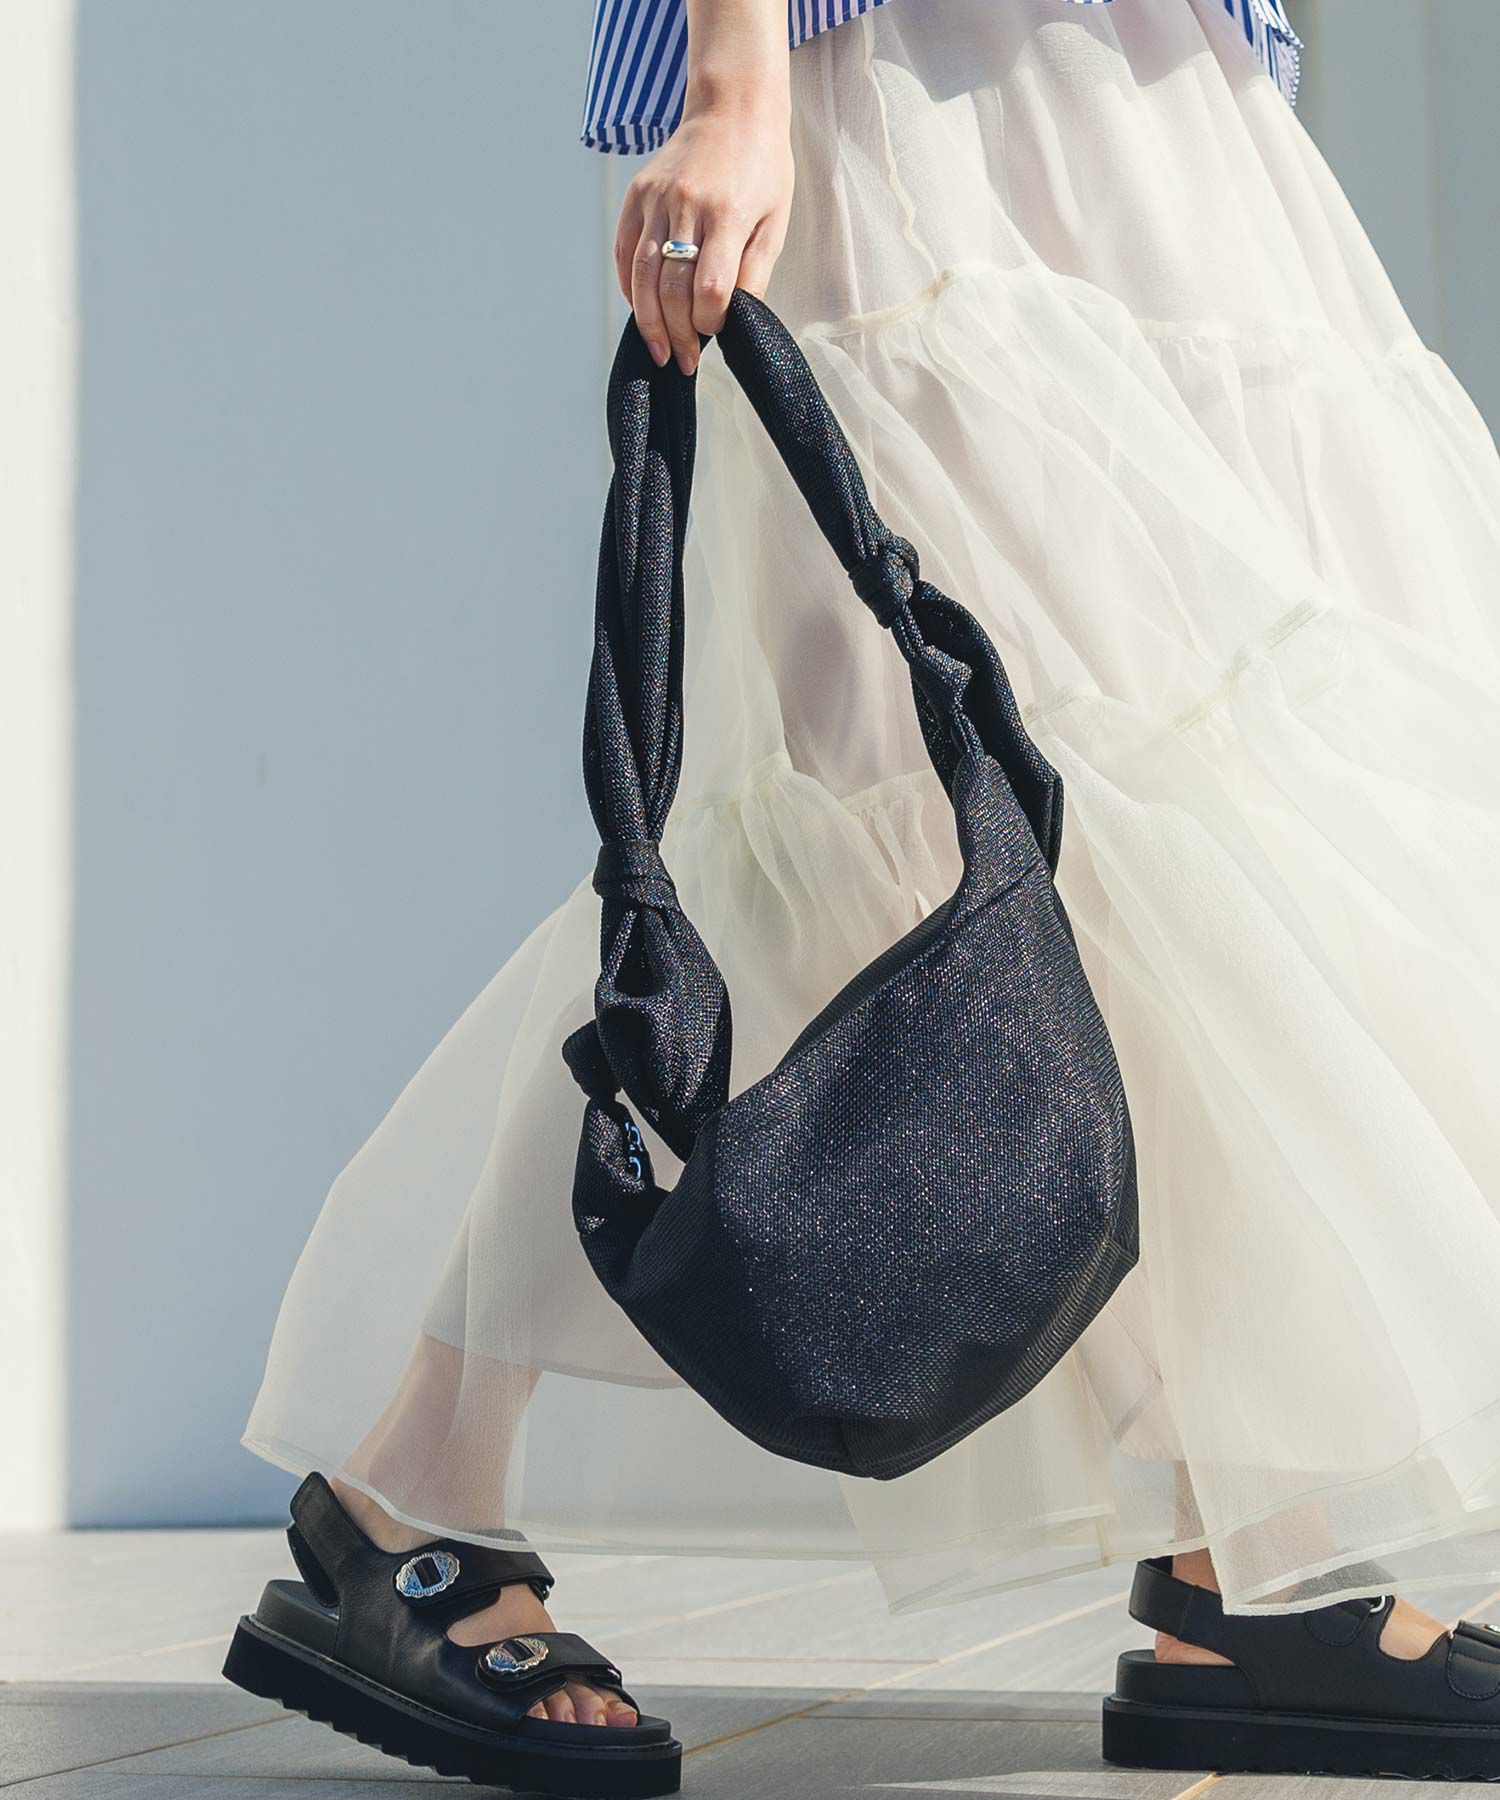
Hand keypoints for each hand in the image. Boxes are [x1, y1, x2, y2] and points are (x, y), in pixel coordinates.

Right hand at [614, 102, 793, 376]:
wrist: (733, 108)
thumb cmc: (762, 168)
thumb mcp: (775, 220)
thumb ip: (755, 272)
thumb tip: (736, 319)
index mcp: (727, 213)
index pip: (709, 286)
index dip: (708, 322)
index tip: (713, 335)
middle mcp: (687, 204)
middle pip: (670, 287)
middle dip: (677, 334)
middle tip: (684, 361)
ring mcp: (657, 198)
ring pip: (642, 275)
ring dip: (649, 322)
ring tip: (660, 350)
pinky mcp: (637, 194)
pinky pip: (625, 251)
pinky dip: (629, 288)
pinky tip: (641, 312)